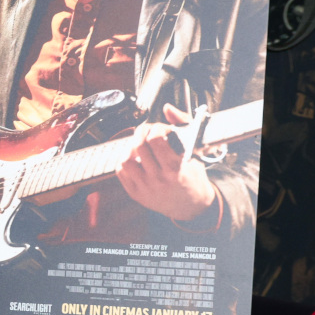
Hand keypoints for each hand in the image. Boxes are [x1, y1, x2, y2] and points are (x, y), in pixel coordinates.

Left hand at [115, 105, 216, 221]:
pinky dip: (126, 161)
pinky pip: (121, 171)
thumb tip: (167, 108)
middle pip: (139, 146)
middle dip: (142, 132)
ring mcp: (145, 187)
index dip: (156, 128)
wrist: (191, 207)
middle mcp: (159, 179)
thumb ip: (182, 126)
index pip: (156, 140)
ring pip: (126, 159)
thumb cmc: (192, 176)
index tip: (162, 129)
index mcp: (175, 168)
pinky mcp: (135, 193)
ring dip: (131, 148)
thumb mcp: (194, 152)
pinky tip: (137, 160)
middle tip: (147, 131)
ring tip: (140, 147)